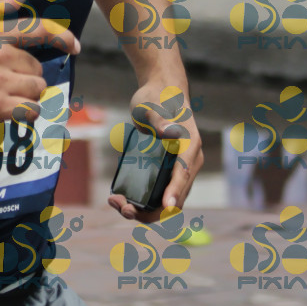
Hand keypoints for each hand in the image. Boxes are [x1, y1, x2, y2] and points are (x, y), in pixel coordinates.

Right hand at [0, 0, 79, 137]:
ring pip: (36, 88)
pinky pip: (30, 109)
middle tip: (2, 80)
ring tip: (2, 94)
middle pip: (36, 67)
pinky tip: (9, 110)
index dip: (63, 37)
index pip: (39, 29)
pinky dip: (24, 113)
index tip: (74, 46)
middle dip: (26, 75)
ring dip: (25, 94)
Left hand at [109, 82, 202, 222]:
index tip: (165, 207)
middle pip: (175, 198)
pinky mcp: (168, 173)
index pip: (184, 174)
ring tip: (116, 203)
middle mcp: (189, 163)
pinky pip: (159, 196)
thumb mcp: (153, 107)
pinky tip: (121, 198)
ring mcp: (179, 170)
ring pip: (166, 203)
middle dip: (151, 210)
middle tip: (123, 207)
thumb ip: (159, 119)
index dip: (174, 192)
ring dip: (143, 210)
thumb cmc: (158, 99)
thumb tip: (169, 132)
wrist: (160, 95)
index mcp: (190, 147)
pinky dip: (142, 203)